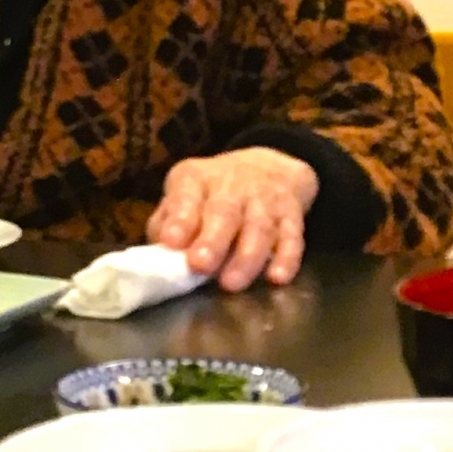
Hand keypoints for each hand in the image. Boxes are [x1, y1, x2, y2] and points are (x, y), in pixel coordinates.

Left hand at [145, 146, 318, 291]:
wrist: (268, 168)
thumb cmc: (213, 193)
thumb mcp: (184, 195)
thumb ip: (167, 222)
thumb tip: (159, 252)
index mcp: (197, 179)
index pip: (186, 195)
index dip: (180, 219)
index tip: (171, 242)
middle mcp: (233, 185)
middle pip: (224, 212)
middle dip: (213, 241)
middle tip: (200, 266)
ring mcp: (265, 200)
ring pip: (259, 227)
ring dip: (246, 257)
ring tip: (231, 284)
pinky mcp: (292, 215)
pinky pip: (293, 237)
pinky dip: (287, 258)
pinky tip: (276, 278)